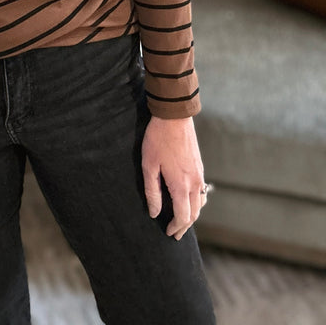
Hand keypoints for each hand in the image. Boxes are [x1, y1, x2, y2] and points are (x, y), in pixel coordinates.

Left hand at [141, 115, 206, 239]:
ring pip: (200, 203)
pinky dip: (196, 202)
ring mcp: (199, 174)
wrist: (174, 117)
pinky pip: (201, 191)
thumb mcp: (149, 165)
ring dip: (192, 215)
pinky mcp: (199, 166)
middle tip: (175, 234)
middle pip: (194, 213)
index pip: (183, 216)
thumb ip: (152, 191)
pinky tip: (188, 201)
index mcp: (181, 185)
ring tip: (182, 221)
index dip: (176, 227)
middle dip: (184, 226)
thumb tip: (154, 213)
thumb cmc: (158, 139)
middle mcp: (194, 183)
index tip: (168, 232)